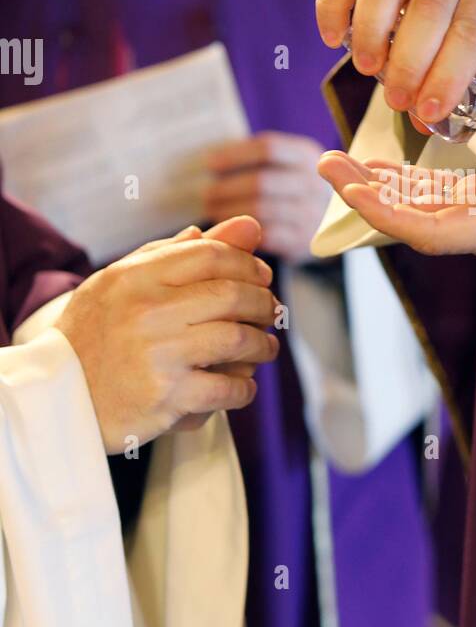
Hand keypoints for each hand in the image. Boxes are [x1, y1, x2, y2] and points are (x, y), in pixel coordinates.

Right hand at [56, 216, 279, 452]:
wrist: (53, 399)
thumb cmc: (92, 336)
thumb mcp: (120, 282)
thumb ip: (180, 253)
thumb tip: (247, 227)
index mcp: (135, 277)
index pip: (211, 255)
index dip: (248, 263)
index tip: (262, 276)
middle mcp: (147, 311)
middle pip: (233, 295)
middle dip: (264, 304)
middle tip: (271, 313)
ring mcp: (158, 355)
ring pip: (237, 340)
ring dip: (262, 346)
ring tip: (265, 348)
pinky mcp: (166, 398)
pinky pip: (226, 388)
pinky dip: (244, 389)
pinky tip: (243, 386)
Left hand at [203, 131, 329, 263]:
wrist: (331, 220)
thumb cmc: (292, 185)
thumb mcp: (287, 162)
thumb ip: (256, 157)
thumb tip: (210, 158)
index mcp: (306, 155)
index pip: (268, 148)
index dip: (235, 155)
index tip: (210, 163)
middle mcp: (312, 183)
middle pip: (262, 182)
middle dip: (228, 188)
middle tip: (205, 193)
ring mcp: (310, 214)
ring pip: (261, 210)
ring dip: (229, 210)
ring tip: (211, 209)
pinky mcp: (303, 241)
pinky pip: (266, 235)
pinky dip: (242, 231)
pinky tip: (227, 227)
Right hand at [315, 0, 475, 130]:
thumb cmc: (469, 8)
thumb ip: (457, 80)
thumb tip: (422, 121)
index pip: (470, 35)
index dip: (448, 77)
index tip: (429, 111)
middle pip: (428, 9)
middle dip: (409, 62)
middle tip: (396, 99)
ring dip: (371, 31)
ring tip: (367, 69)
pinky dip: (334, 7)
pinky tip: (334, 38)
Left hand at [317, 145, 475, 277]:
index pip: (431, 231)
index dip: (388, 214)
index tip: (351, 190)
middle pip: (413, 222)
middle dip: (367, 197)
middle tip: (325, 163)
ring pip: (421, 211)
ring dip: (379, 189)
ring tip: (338, 161)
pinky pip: (439, 200)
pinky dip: (407, 184)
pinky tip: (382, 168)